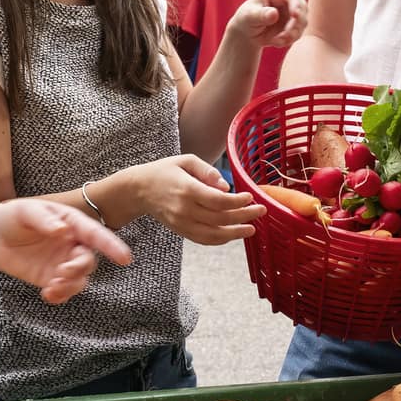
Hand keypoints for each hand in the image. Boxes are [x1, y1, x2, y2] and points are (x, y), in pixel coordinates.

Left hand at [0, 199, 133, 303]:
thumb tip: (62, 230)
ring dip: (70, 286)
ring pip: (80, 279)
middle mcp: (73, 244)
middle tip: (61, 273)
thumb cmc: (14, 216)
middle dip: (79, 269)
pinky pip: (65, 291)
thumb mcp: (26, 210)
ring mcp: (64, 262)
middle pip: (88, 261)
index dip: (111, 245)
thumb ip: (44, 219)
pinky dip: (61, 296)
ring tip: (51, 287)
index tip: (125, 258)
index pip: (95, 234)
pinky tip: (48, 294)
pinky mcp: (52, 278)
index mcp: (72, 223)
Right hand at [127, 155, 262, 244]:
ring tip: (251, 228)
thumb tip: (226, 186)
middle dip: (244, 216)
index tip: (251, 197)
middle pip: (220, 219)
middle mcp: (184, 209)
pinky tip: (233, 234)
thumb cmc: (164, 171)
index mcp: (187, 189)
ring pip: (213, 234)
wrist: (139, 190)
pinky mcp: (181, 231)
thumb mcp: (185, 160)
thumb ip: (207, 171)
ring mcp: (182, 223)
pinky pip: (204, 239)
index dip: (237, 202)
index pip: (218, 201)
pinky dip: (220, 239)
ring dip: (235, 233)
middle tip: (261, 211)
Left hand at [228, 0, 307, 50]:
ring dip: (292, 34)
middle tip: (284, 36)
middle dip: (295, 24)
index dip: (295, 3)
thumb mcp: (249, 16)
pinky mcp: (296, 22)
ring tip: (277, 41)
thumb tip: (274, 13)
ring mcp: (294, 10)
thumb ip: (261, 15)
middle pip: (301, 8)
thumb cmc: (247, 18)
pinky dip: (289, 39)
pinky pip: (299, 32)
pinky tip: (276, 42)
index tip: (295, 15)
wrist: (249, 31)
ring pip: (302, 22)